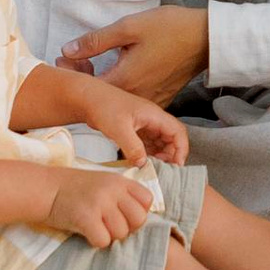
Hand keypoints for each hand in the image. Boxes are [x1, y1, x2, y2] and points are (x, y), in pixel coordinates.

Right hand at [48, 162, 159, 249]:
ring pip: (121, 233)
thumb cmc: (74, 189)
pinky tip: (86, 232)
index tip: (122, 215)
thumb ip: (122, 196)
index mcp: (119, 181)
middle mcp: (112, 190)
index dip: (137, 212)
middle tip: (109, 225)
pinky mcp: (86, 217)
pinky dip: (95, 241)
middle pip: (139, 220)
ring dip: (109, 235)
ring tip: (94, 226)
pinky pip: (103, 240)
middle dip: (126, 228)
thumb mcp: (103, 183)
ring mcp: (100, 202)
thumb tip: (140, 220)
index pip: (147, 200)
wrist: (44, 188)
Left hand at [58, 5, 211, 108]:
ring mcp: (150, 99)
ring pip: (117, 98)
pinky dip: (121, 88)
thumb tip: (67, 50)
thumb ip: (96, 41)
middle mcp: (136, 96)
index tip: (63, 59)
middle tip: (72, 59)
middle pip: (100, 94)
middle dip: (83, 77)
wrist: (206, 38)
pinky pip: (134, 99)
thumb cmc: (170, 28)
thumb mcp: (129, 27)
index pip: (87, 86)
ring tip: (91, 64)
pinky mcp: (161, 97)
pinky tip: (117, 71)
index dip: (71, 73)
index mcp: (124, 80)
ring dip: (101, 83)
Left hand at [60, 71, 189, 166]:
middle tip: (162, 170)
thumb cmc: (104, 107)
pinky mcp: (135, 129)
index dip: (181, 149)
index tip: (176, 165)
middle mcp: (152, 119)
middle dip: (171, 155)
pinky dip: (147, 154)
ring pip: (160, 142)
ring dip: (159, 156)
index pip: (178, 132)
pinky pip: (147, 143)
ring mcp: (144, 124)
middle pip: (172, 139)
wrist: (88, 99)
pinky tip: (141, 163)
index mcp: (154, 115)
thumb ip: (133, 148)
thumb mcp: (119, 129)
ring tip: (151, 168)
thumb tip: (143, 164)